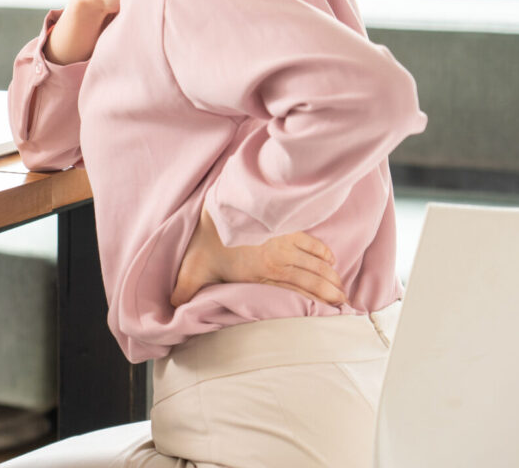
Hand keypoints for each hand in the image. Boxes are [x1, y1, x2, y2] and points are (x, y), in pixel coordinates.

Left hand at [169, 210, 347, 308]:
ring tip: (342, 289)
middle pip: (311, 280)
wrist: (216, 205)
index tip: (331, 314)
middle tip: (345, 304)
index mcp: (260, 275)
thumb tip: (173, 310)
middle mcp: (277, 261)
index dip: (314, 304)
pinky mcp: (283, 228)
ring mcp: (282, 243)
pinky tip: (331, 259)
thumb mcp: (192, 269)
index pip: (295, 294)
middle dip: (330, 293)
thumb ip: (185, 291)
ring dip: (330, 276)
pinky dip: (322, 251)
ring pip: (314, 263)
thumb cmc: (204, 239)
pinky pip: (309, 241)